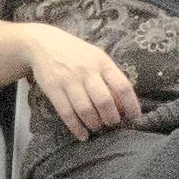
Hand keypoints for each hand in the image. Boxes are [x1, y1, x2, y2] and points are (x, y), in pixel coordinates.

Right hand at [26, 28, 142, 136]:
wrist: (43, 43)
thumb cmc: (77, 54)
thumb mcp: (97, 58)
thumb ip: (110, 78)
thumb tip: (123, 105)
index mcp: (102, 62)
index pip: (122, 86)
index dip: (131, 105)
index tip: (135, 118)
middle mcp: (86, 71)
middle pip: (104, 101)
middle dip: (111, 118)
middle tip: (112, 124)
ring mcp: (69, 80)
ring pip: (85, 109)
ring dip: (94, 123)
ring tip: (97, 127)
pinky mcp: (53, 89)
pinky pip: (66, 113)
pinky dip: (76, 128)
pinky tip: (82, 135)